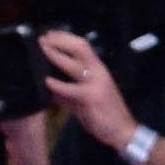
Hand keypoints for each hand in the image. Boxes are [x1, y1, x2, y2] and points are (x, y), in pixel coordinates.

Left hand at [36, 31, 136, 148]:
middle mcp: (99, 72)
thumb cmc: (104, 114)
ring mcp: (97, 84)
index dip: (66, 38)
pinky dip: (58, 85)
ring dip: (56, 56)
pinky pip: (72, 89)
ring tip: (42, 52)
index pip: (83, 46)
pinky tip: (47, 81)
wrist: (122, 131)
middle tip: (41, 39)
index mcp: (98, 69)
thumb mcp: (84, 100)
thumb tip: (48, 87)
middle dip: (59, 41)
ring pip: (75, 65)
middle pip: (80, 48)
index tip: (49, 34)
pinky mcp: (92, 98)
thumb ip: (68, 93)